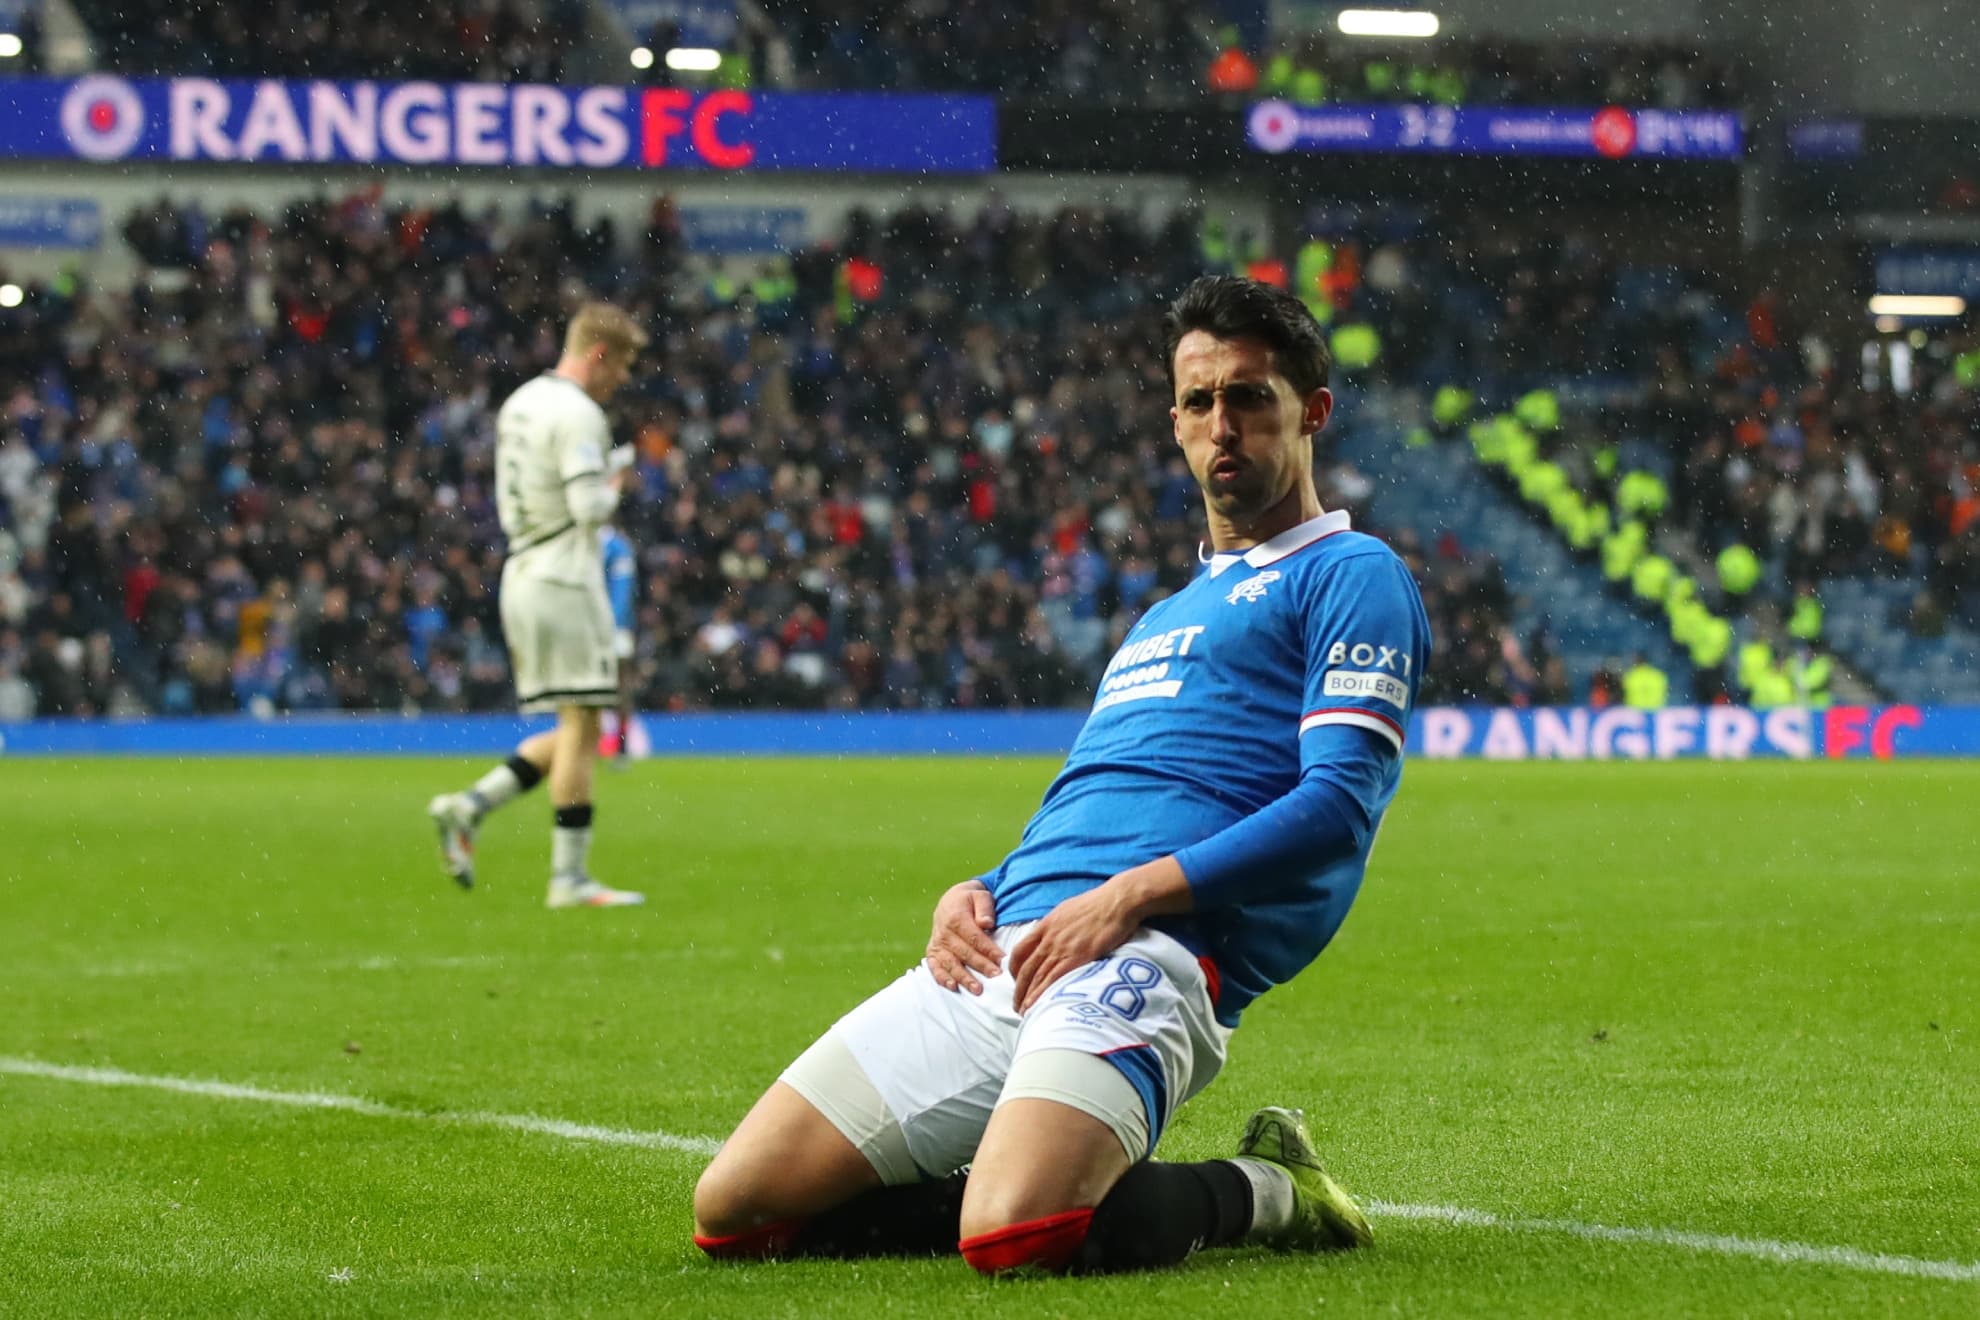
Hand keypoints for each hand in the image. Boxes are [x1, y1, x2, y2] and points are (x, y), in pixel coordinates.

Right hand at [925, 880, 1001, 993]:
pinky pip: (935, 967)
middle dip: (982, 965)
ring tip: (978, 989)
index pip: (975, 937)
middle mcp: (944, 932)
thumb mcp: (979, 895)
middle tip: (996, 976)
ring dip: (964, 977)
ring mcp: (937, 944)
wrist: (950, 901)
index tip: (1003, 960)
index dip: (989, 949)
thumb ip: (984, 907)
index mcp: (956, 917)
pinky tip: (953, 987)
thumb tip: (986, 923)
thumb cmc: (970, 900)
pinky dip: (942, 978)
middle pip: (965, 953)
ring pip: (950, 963)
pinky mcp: (932, 953)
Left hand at [1009, 886, 1141, 1014]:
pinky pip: (1052, 980)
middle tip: (1016, 1004)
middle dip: (1019, 989)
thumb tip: (1058, 934)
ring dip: (1027, 996)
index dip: (1015, 968)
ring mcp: (1060, 948)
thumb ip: (1060, 925)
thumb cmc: (1100, 903)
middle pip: (1025, 968)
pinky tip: (1036, 1006)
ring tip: (1024, 1012)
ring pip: (1036, 977)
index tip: (1017, 980)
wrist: (1116, 902)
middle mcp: (1049, 938)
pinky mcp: (1076, 958)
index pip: (1021, 950)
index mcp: (1046, 925)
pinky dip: (1041, 994)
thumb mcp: (1070, 910)